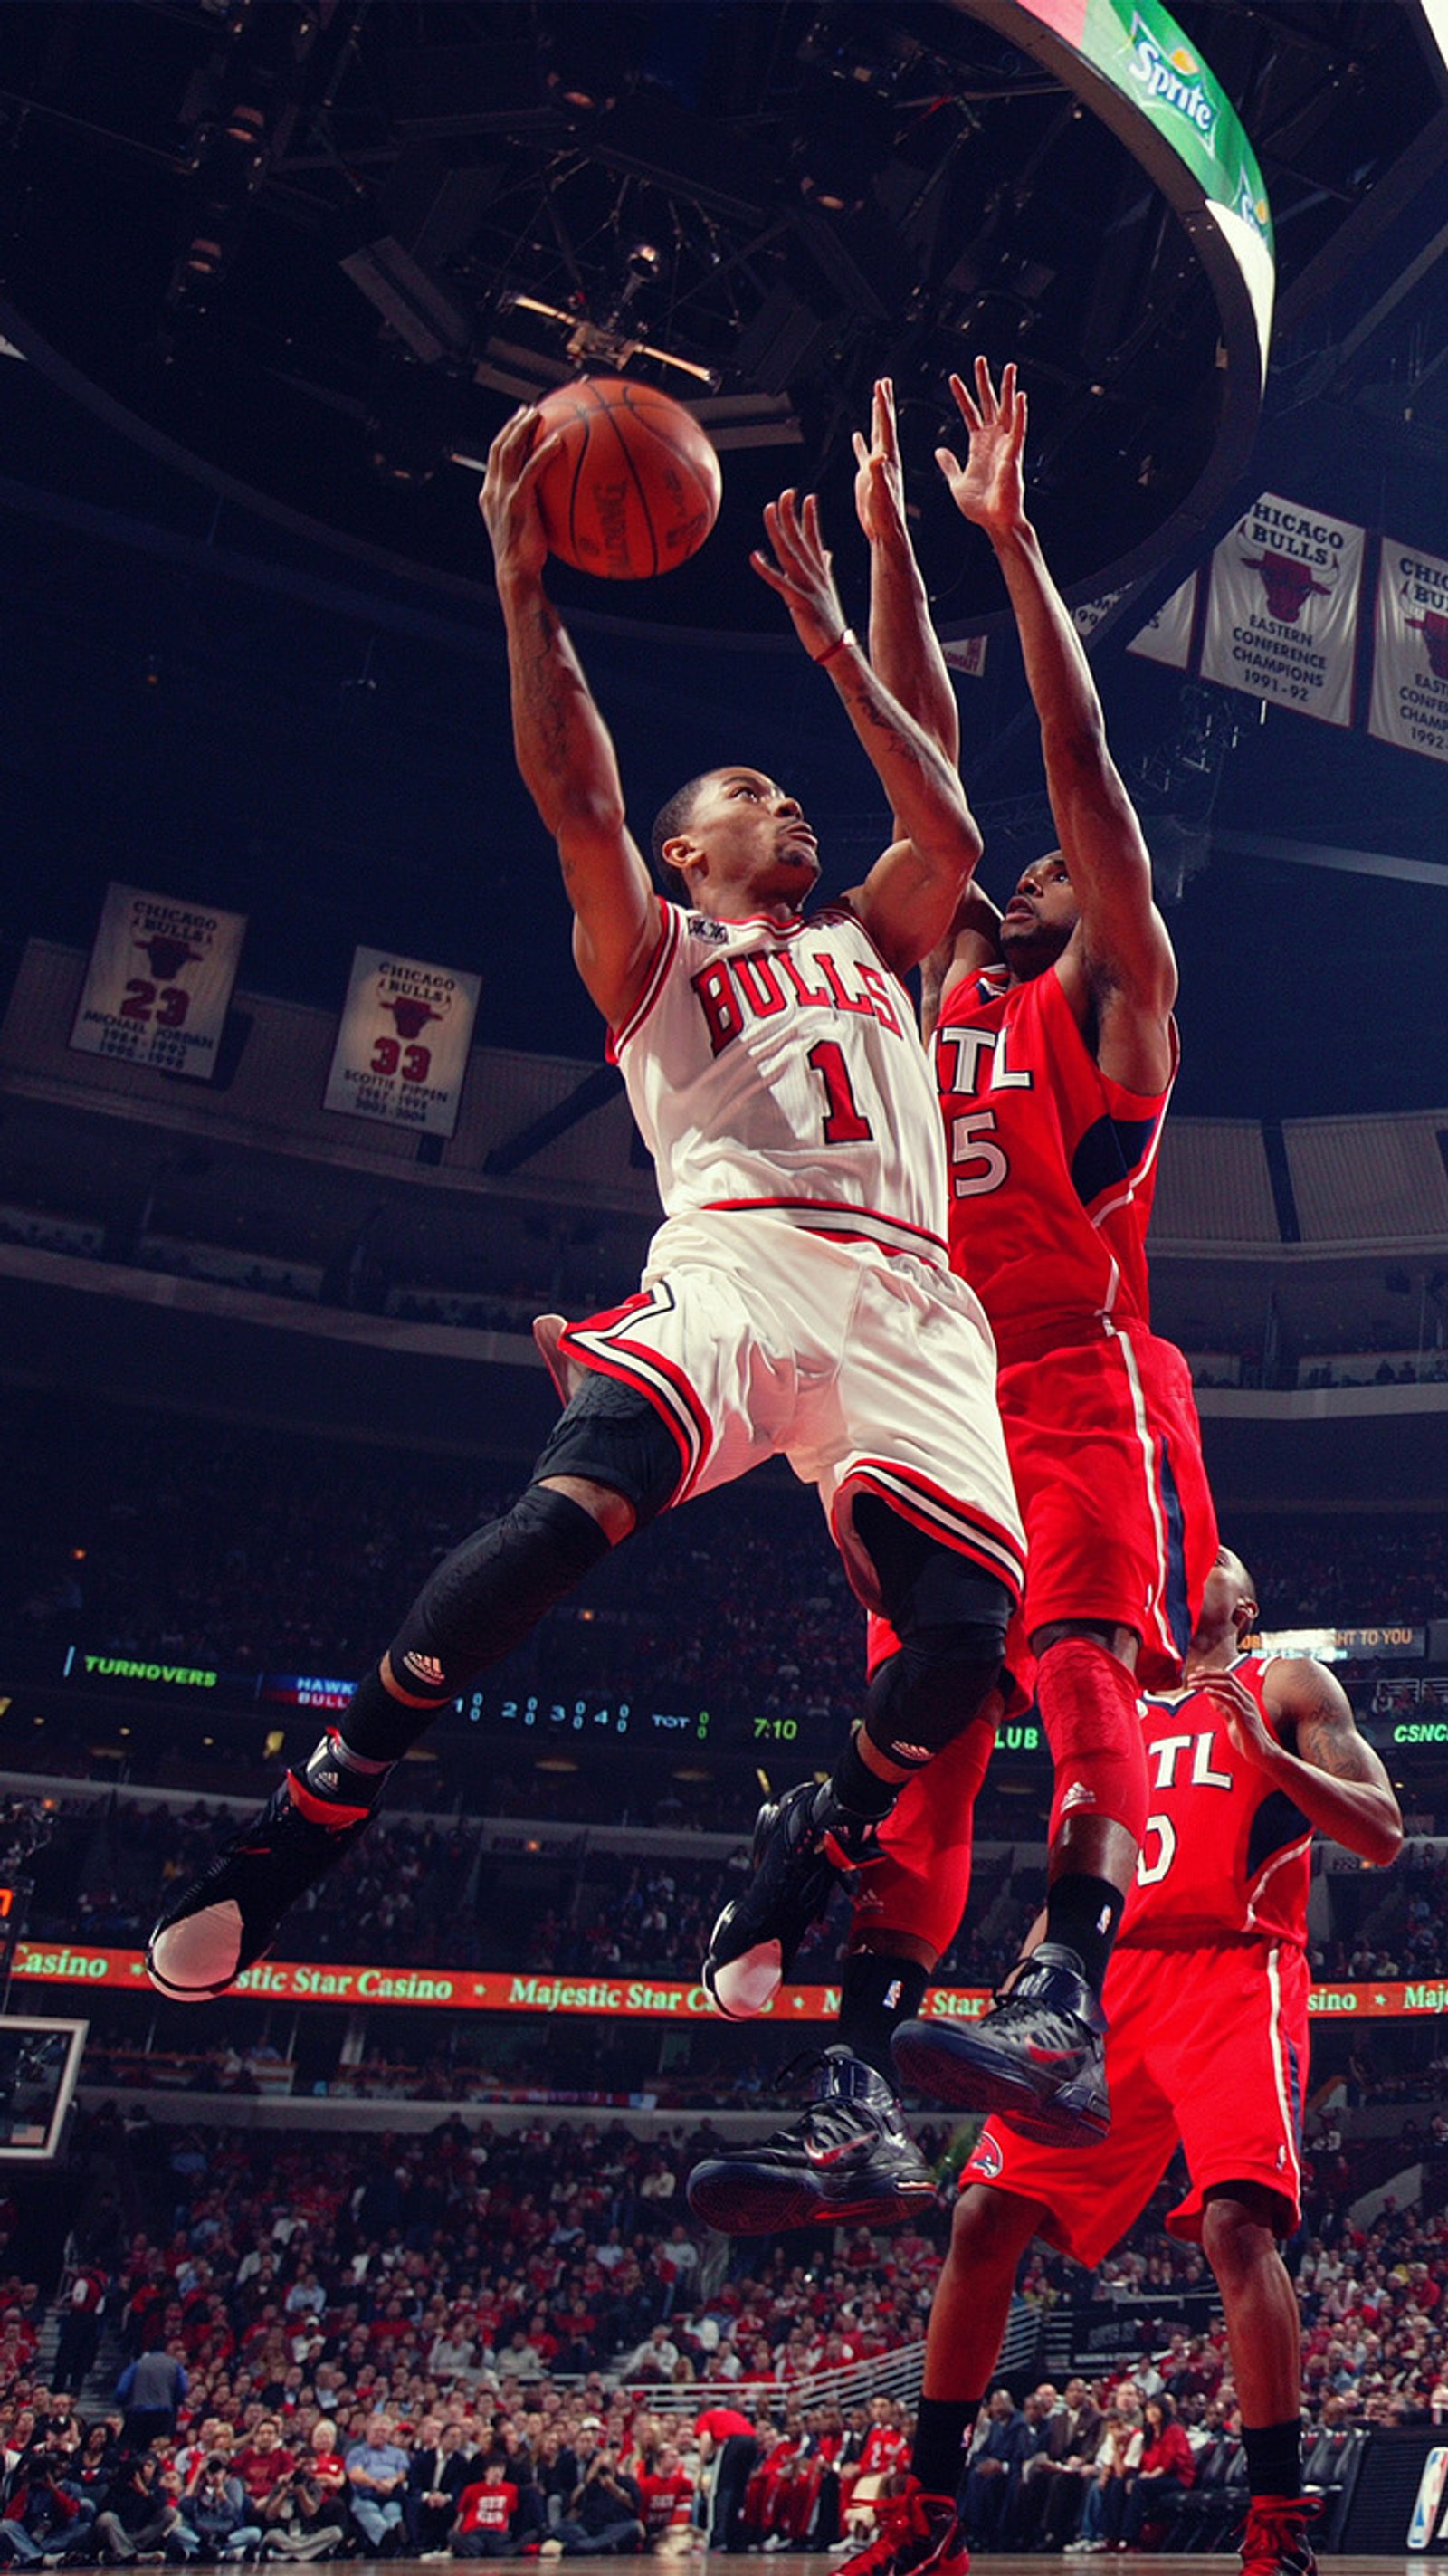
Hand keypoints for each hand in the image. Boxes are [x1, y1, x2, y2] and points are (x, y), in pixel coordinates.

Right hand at [480, 407, 553, 580]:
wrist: (516, 574)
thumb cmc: (527, 559)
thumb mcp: (527, 530)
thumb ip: (535, 511)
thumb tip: (561, 502)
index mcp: (491, 495)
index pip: (495, 457)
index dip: (506, 435)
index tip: (520, 421)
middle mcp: (492, 491)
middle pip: (499, 447)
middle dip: (513, 425)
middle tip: (529, 410)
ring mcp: (502, 495)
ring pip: (509, 451)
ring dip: (523, 430)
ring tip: (539, 415)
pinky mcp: (515, 502)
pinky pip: (531, 470)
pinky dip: (543, 453)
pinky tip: (559, 441)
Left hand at [750, 489, 849, 661]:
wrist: (837, 648)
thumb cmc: (828, 622)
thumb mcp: (826, 590)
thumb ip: (824, 568)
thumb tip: (827, 553)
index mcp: (820, 572)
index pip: (814, 539)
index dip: (810, 517)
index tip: (808, 496)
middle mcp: (814, 574)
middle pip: (800, 539)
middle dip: (792, 514)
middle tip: (786, 492)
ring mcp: (807, 586)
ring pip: (789, 553)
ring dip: (778, 530)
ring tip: (769, 510)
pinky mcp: (799, 602)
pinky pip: (780, 583)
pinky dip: (766, 569)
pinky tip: (754, 556)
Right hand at [852, 379, 907, 555]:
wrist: (885, 532)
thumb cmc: (885, 516)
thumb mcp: (881, 493)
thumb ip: (878, 474)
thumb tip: (877, 457)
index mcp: (888, 459)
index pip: (885, 426)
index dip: (882, 405)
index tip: (881, 385)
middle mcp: (884, 459)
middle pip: (884, 424)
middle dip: (883, 403)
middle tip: (884, 382)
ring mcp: (876, 467)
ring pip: (876, 435)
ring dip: (875, 417)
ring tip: (875, 400)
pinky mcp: (867, 478)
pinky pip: (864, 454)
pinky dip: (861, 443)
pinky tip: (857, 436)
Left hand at [936, 358, 1026, 535]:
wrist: (994, 521)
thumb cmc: (979, 507)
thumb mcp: (956, 482)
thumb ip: (949, 464)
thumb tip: (939, 450)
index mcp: (978, 446)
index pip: (969, 413)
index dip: (962, 395)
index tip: (954, 378)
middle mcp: (993, 441)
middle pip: (989, 404)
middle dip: (984, 382)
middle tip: (980, 359)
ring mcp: (1005, 445)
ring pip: (1007, 410)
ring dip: (1007, 389)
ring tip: (1009, 367)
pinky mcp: (1014, 454)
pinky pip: (1018, 429)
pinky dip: (1020, 413)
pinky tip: (1020, 397)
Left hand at [1193, 1670, 1280, 1773]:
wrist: (1260, 1753)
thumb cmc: (1246, 1736)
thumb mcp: (1232, 1718)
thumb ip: (1223, 1706)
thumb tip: (1210, 1695)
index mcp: (1244, 1697)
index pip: (1228, 1677)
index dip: (1211, 1672)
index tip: (1196, 1673)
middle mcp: (1246, 1698)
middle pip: (1227, 1677)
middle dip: (1208, 1674)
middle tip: (1191, 1677)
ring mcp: (1247, 1706)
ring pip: (1228, 1685)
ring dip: (1209, 1682)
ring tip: (1194, 1684)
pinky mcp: (1245, 1716)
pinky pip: (1231, 1701)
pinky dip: (1218, 1694)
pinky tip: (1206, 1692)